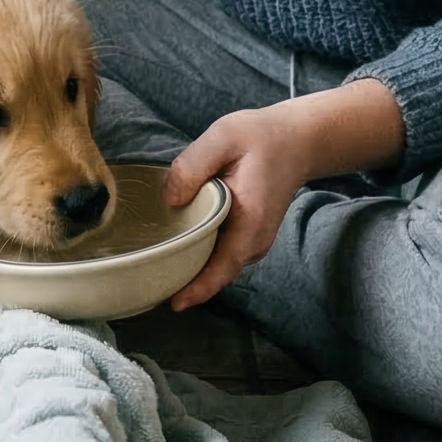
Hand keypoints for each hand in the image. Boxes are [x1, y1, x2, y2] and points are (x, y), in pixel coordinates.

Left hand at [161, 106, 322, 311]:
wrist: (297, 140)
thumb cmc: (260, 138)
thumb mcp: (223, 137)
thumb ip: (193, 166)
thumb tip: (169, 199)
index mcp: (250, 221)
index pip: (223, 267)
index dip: (198, 289)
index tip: (174, 303)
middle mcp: (254, 241)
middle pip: (216, 273)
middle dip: (184, 282)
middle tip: (144, 282)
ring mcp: (252, 242)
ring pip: (217, 266)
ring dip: (189, 270)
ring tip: (152, 269)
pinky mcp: (247, 237)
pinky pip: (220, 255)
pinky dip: (198, 258)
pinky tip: (173, 250)